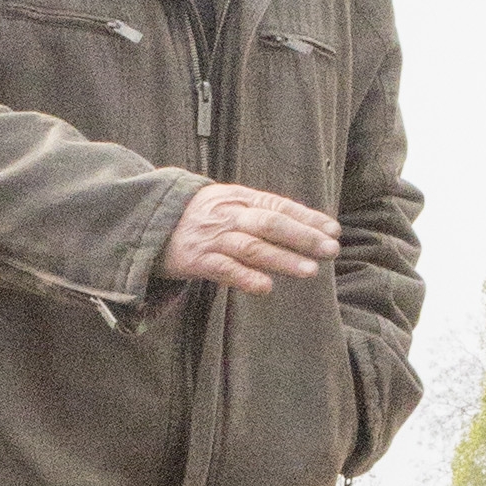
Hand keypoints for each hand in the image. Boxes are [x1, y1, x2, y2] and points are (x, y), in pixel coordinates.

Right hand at [159, 182, 340, 295]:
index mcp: (241, 198)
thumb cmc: (199, 216)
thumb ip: (259, 213)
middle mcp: (230, 215)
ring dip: (283, 259)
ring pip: (252, 247)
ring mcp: (213, 238)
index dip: (308, 218)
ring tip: (310, 271)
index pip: (280, 206)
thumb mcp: (229, 203)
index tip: (333, 230)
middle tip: (331, 250)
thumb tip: (302, 225)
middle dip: (303, 237)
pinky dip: (245, 278)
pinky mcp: (197, 260)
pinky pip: (224, 269)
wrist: (151, 220)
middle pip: (271, 224)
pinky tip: (266, 288)